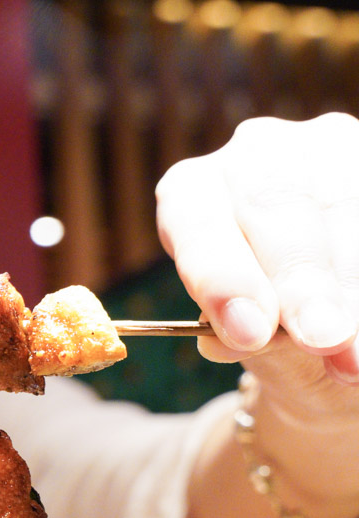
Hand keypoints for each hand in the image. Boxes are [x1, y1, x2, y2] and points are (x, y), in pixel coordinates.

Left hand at [156, 113, 358, 415]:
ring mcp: (325, 149)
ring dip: (351, 283)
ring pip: (342, 204)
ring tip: (356, 350)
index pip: (198, 223)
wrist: (322, 304)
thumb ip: (236, 332)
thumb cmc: (272, 315)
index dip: (223, 279)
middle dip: (301, 281)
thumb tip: (222, 340)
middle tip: (320, 338)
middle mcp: (255, 154)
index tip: (248, 332)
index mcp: (193, 190)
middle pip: (277, 206)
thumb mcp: (246, 328)